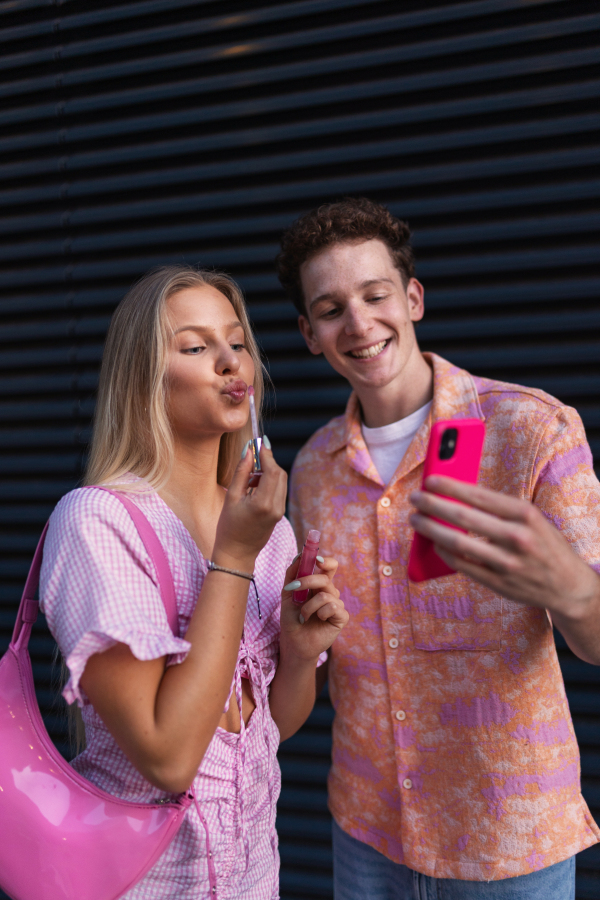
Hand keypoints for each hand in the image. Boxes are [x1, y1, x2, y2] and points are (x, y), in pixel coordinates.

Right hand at [214, 441, 286, 568]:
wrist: (237, 553)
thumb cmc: (229, 527)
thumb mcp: (232, 497)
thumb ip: (242, 472)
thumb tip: (248, 451)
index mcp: (263, 503)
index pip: (272, 471)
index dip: (267, 455)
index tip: (259, 443)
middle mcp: (276, 507)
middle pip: (280, 474)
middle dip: (268, 462)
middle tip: (252, 458)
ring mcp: (280, 511)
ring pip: (281, 481)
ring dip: (268, 472)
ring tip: (249, 478)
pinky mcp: (279, 513)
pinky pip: (278, 490)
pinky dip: (269, 483)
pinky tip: (253, 487)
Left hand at [279, 555, 347, 661]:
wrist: (294, 643)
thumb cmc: (291, 619)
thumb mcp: (287, 594)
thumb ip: (292, 574)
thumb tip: (299, 556)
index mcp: (319, 585)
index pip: (329, 567)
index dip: (326, 561)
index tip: (316, 559)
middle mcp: (330, 592)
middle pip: (325, 577)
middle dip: (307, 580)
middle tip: (293, 588)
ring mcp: (337, 605)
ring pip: (325, 595)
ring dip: (308, 606)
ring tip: (303, 616)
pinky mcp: (342, 617)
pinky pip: (333, 606)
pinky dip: (320, 613)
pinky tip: (317, 620)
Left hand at [409, 475, 598, 620]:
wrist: (568, 585)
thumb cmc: (544, 544)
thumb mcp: (531, 518)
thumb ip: (499, 509)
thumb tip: (457, 495)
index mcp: (525, 514)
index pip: (479, 495)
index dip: (450, 486)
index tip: (430, 480)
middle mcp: (517, 537)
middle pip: (463, 517)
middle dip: (433, 505)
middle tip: (416, 498)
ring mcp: (507, 562)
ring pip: (457, 543)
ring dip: (431, 529)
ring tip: (417, 519)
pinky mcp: (498, 583)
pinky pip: (462, 565)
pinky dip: (443, 552)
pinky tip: (434, 543)